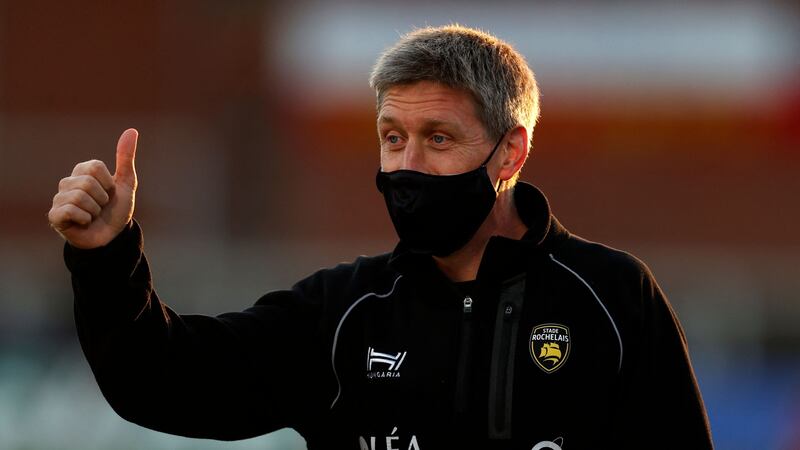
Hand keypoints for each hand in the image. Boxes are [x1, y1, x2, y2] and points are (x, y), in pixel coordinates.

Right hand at [48, 129, 138, 248]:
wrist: (113, 237)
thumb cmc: (116, 209)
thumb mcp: (126, 183)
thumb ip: (125, 157)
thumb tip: (131, 131)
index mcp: (82, 172)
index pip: (95, 167)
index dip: (109, 183)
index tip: (109, 193)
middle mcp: (68, 182)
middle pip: (88, 182)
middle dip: (102, 199)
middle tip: (101, 207)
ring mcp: (59, 199)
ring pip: (79, 197)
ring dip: (95, 210)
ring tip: (93, 216)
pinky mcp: (54, 216)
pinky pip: (69, 210)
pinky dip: (84, 219)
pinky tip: (84, 223)